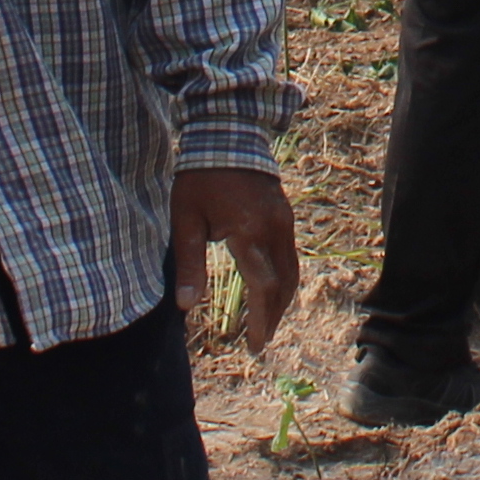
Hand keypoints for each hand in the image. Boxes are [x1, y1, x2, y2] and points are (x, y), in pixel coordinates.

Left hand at [172, 166, 300, 352]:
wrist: (225, 135)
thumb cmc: (200, 178)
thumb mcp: (186, 221)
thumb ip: (190, 265)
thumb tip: (186, 307)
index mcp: (250, 233)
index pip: (263, 288)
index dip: (261, 320)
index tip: (255, 344)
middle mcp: (274, 229)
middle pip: (284, 285)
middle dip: (274, 316)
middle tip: (261, 341)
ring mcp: (284, 221)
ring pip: (292, 271)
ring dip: (282, 300)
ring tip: (268, 321)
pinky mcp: (285, 214)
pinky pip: (291, 255)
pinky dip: (284, 279)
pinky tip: (271, 289)